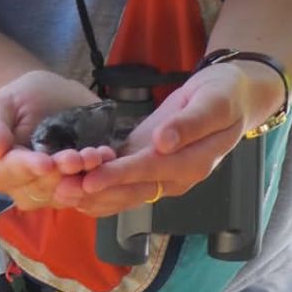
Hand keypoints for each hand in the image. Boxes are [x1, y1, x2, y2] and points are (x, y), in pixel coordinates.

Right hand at [0, 70, 117, 209]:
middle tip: (79, 156)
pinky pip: (86, 191)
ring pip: (65, 194)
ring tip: (97, 156)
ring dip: (83, 178)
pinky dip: (98, 177)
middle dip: (61, 173)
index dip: (27, 168)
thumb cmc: (23, 98)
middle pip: (39, 188)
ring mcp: (50, 192)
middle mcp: (22, 187)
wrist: (52, 99)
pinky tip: (106, 157)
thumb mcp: (4, 101)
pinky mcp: (75, 189)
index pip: (8, 174)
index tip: (46, 163)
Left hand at [70, 62, 255, 218]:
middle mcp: (177, 177)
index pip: (151, 171)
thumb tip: (164, 143)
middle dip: (97, 192)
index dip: (120, 176)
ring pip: (126, 193)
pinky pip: (124, 182)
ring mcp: (162, 174)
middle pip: (133, 190)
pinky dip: (100, 187)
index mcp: (194, 162)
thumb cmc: (224, 95)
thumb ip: (190, 124)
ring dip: (94, 196)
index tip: (91, 179)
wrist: (232, 96)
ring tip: (60, 193)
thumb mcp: (214, 102)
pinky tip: (73, 187)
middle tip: (62, 191)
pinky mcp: (149, 164)